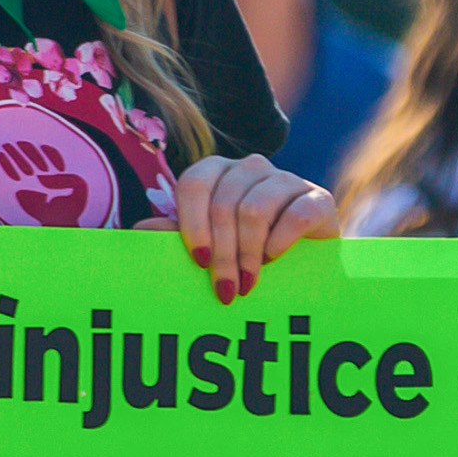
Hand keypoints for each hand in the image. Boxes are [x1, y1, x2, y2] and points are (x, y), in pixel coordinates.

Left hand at [167, 153, 337, 300]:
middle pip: (224, 204)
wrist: (305, 259)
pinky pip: (295, 215)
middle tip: (224, 289)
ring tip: (248, 282)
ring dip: (248, 253)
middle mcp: (250, 167)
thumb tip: (140, 228)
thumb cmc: (245, 250)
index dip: (192, 223)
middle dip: (222, 254)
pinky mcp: (317, 198)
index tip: (199, 261)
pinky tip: (274, 258)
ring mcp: (286, 179)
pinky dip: (280, 242)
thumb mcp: (209, 244)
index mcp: (217, 171)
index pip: (194, 183)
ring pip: (255, 210)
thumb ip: (177, 235)